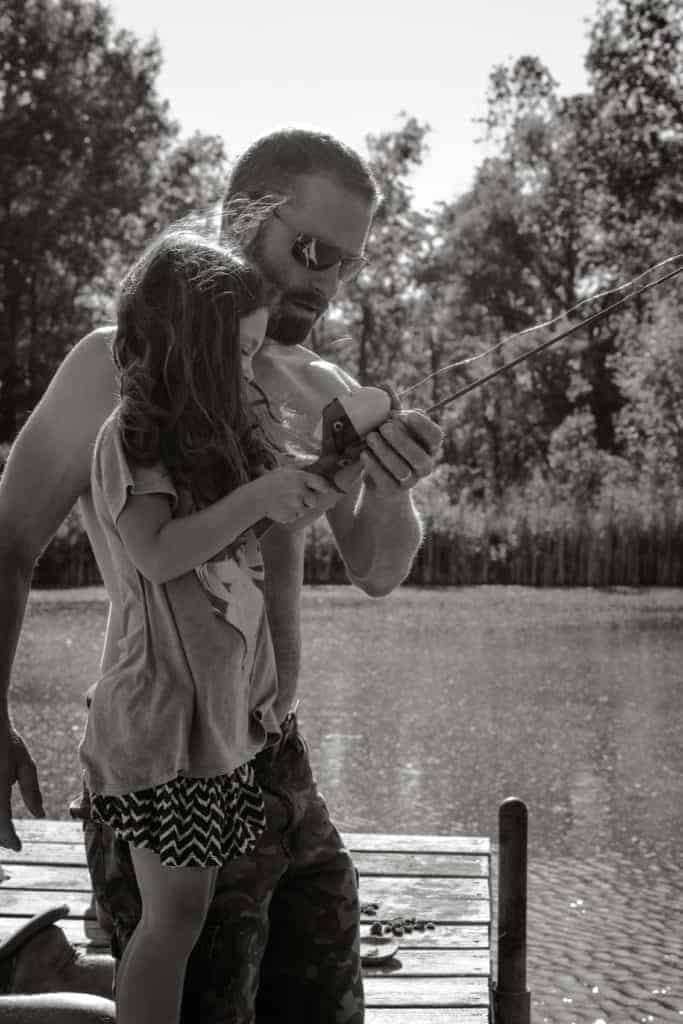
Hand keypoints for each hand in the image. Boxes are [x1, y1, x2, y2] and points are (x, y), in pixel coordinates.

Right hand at [0, 722, 44, 850]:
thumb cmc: (7, 742)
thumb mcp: (24, 764)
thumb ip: (31, 791)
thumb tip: (40, 814)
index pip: (2, 823)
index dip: (9, 839)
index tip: (18, 846)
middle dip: (0, 837)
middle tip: (11, 841)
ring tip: (4, 833)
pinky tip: (1, 817)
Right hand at [258, 467, 337, 523]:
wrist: (255, 498)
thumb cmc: (269, 482)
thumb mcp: (284, 470)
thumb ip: (299, 471)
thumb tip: (314, 468)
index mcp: (300, 478)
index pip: (321, 483)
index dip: (323, 487)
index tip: (323, 489)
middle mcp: (300, 491)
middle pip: (314, 501)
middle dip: (308, 501)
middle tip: (298, 497)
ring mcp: (295, 505)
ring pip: (304, 510)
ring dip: (298, 508)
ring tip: (286, 502)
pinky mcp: (290, 516)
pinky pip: (295, 517)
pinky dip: (290, 515)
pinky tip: (281, 508)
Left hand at [361, 409, 442, 495]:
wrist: (379, 480)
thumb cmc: (389, 446)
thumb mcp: (391, 427)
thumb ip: (391, 408)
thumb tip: (385, 385)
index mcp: (429, 447)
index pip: (436, 437)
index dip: (423, 426)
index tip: (406, 414)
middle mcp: (425, 465)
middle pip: (419, 456)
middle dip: (401, 440)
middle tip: (383, 426)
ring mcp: (411, 480)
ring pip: (401, 469)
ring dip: (384, 451)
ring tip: (370, 437)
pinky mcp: (393, 491)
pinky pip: (385, 480)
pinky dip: (374, 465)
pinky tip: (364, 453)